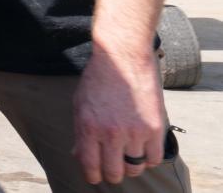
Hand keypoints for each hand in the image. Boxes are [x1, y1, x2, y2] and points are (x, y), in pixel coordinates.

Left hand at [73, 45, 166, 184]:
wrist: (122, 57)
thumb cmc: (98, 79)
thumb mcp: (79, 104)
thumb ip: (80, 132)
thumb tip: (79, 156)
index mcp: (88, 127)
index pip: (90, 166)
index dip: (93, 176)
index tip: (95, 177)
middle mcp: (110, 133)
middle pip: (114, 172)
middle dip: (112, 174)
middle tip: (113, 169)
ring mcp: (134, 131)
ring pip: (135, 168)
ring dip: (131, 166)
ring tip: (128, 157)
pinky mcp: (154, 128)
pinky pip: (154, 158)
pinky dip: (149, 159)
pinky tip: (143, 149)